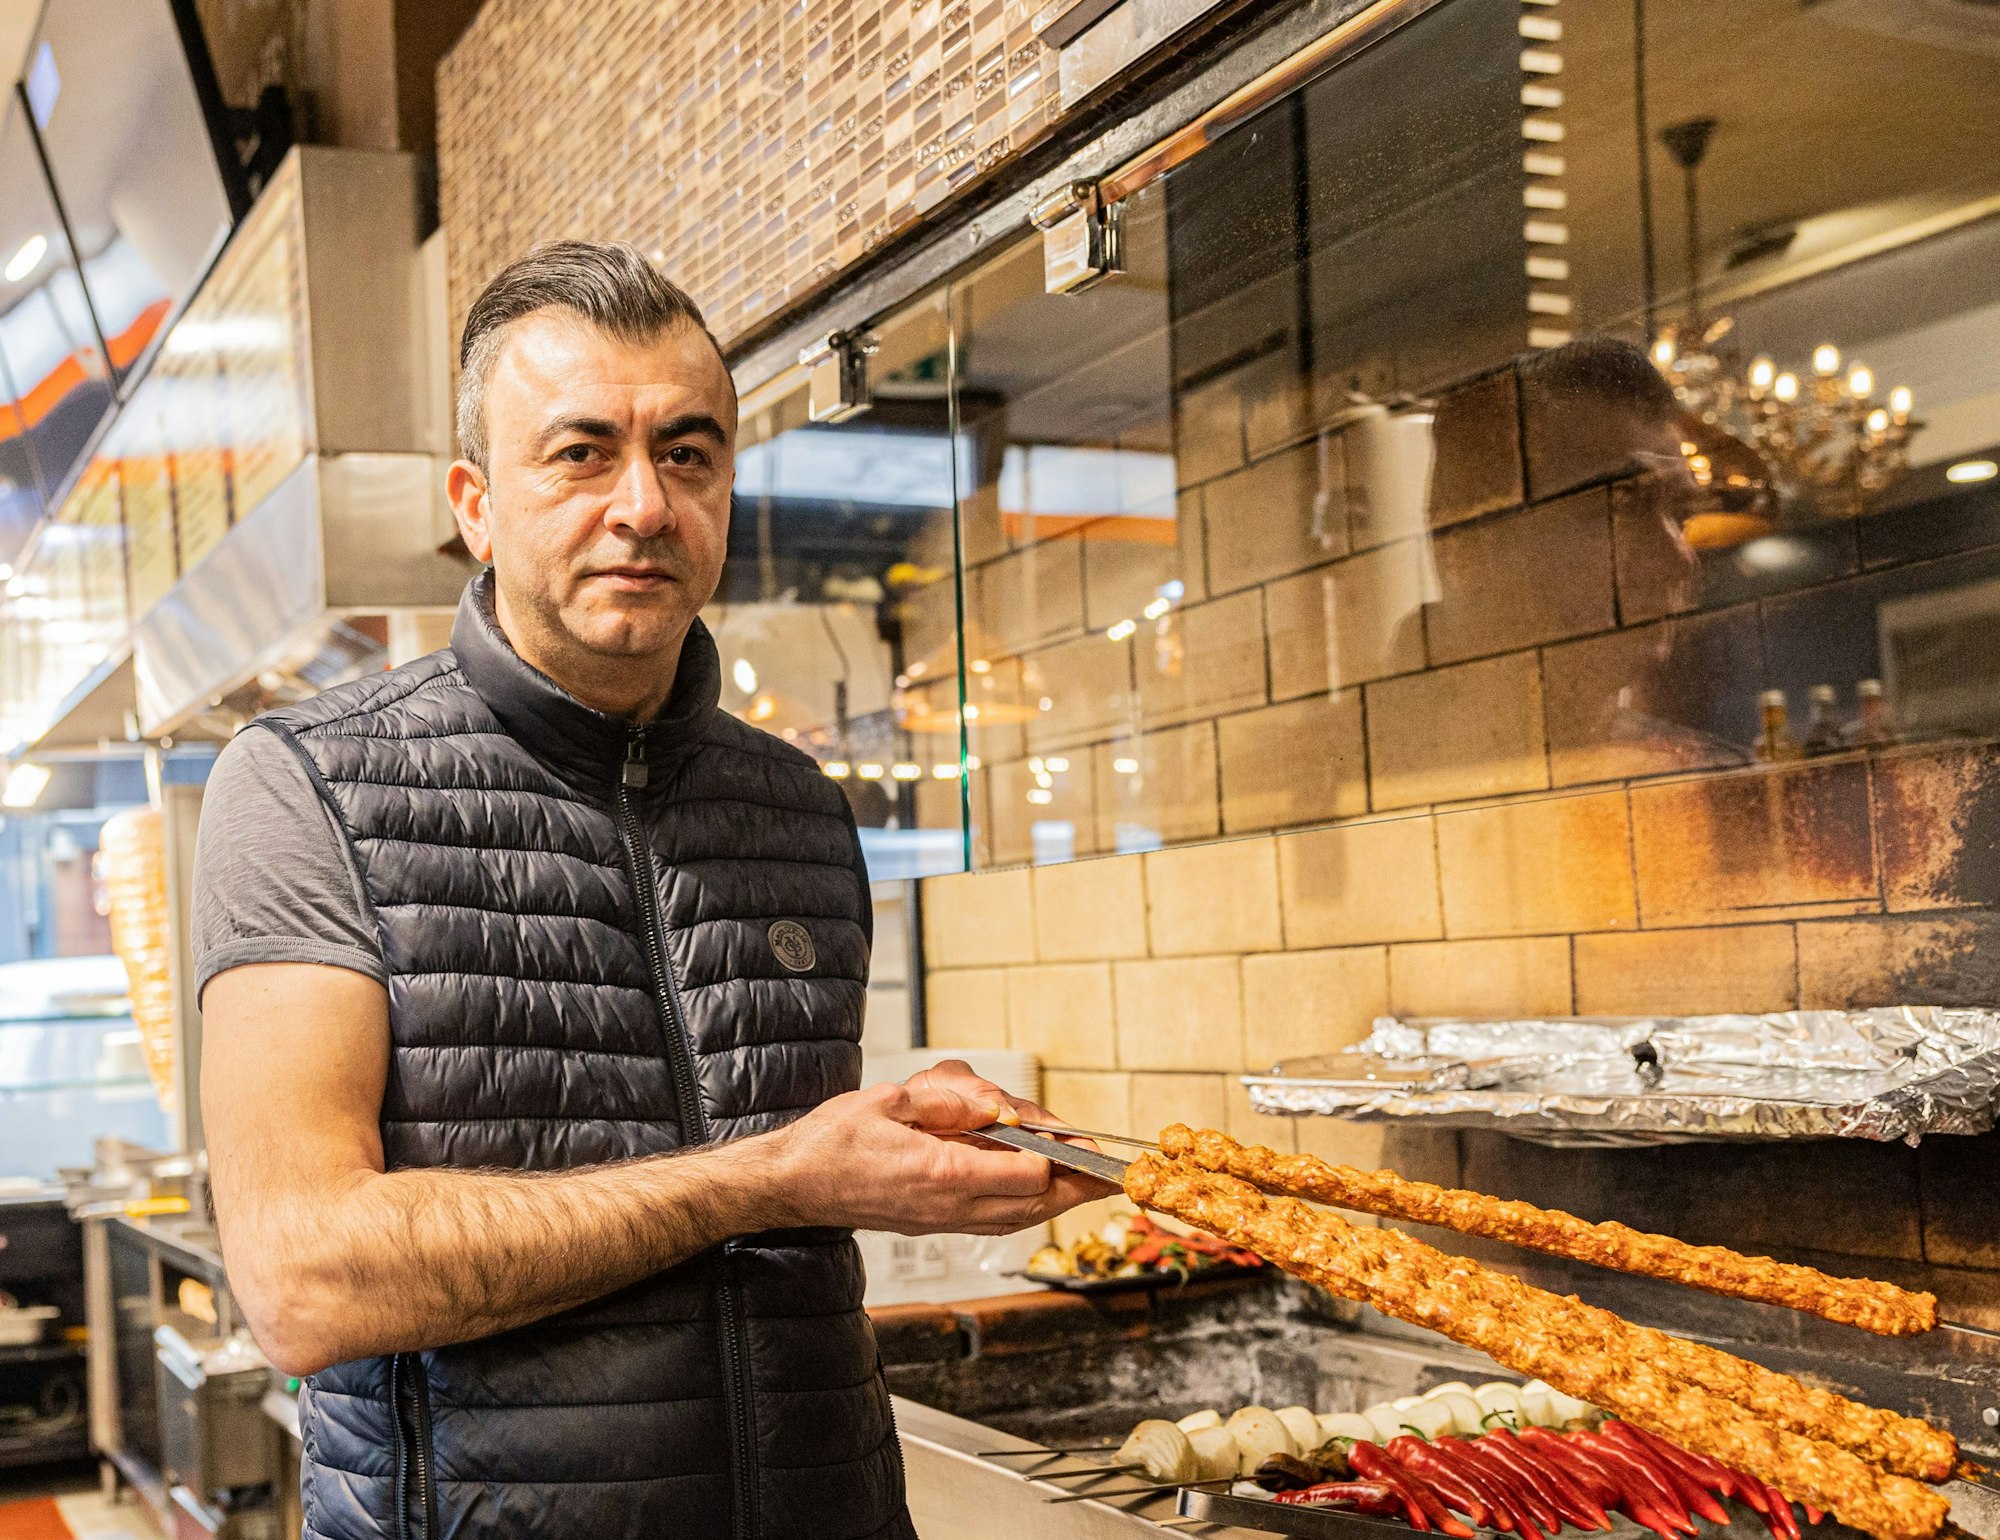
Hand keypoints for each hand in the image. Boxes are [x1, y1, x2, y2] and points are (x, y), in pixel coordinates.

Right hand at [766, 1067, 1117, 1235]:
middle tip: (1108, 1175)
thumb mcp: (890, 1101)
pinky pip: (992, 1223)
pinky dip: (1022, 1209)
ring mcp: (940, 1220)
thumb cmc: (832, 1143)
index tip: (1079, 1141)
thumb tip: (995, 1106)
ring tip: (1084, 1185)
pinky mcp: (933, 1223)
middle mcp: (946, 1206)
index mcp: (939, 1173)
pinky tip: (1035, 1195)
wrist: (794, 1185)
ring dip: (1053, 1202)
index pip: (1022, 1174)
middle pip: (1030, 1205)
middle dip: (1074, 1189)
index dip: (1056, 1156)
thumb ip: (947, 1103)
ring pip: (1015, 1219)